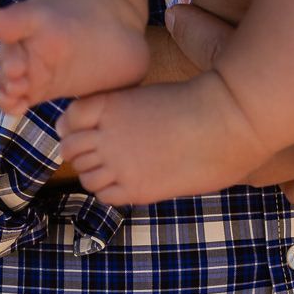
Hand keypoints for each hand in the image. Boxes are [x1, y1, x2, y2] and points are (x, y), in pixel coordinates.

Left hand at [46, 22, 200, 183]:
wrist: (225, 122)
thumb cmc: (198, 104)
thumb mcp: (150, 98)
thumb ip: (125, 113)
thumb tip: (115, 130)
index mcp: (111, 105)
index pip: (68, 120)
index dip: (72, 127)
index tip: (83, 131)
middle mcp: (107, 135)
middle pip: (70, 150)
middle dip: (81, 152)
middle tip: (101, 154)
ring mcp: (119, 164)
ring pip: (85, 176)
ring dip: (95, 174)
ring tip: (117, 170)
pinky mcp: (136, 189)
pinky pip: (105, 196)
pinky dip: (110, 191)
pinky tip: (129, 183)